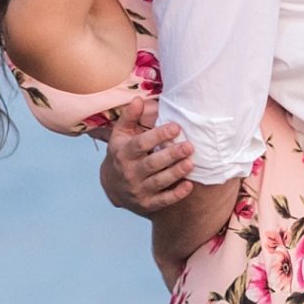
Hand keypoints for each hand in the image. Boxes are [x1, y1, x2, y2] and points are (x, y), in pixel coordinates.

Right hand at [99, 96, 195, 215]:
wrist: (112, 186)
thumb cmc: (122, 153)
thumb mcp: (120, 134)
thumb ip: (130, 117)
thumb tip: (138, 99)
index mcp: (123, 153)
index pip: (141, 144)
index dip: (158, 136)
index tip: (176, 127)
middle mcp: (129, 173)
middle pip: (152, 164)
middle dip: (171, 155)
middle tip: (189, 146)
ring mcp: (137, 190)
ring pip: (159, 182)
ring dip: (176, 173)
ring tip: (190, 163)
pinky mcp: (147, 204)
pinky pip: (163, 200)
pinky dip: (176, 194)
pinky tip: (189, 185)